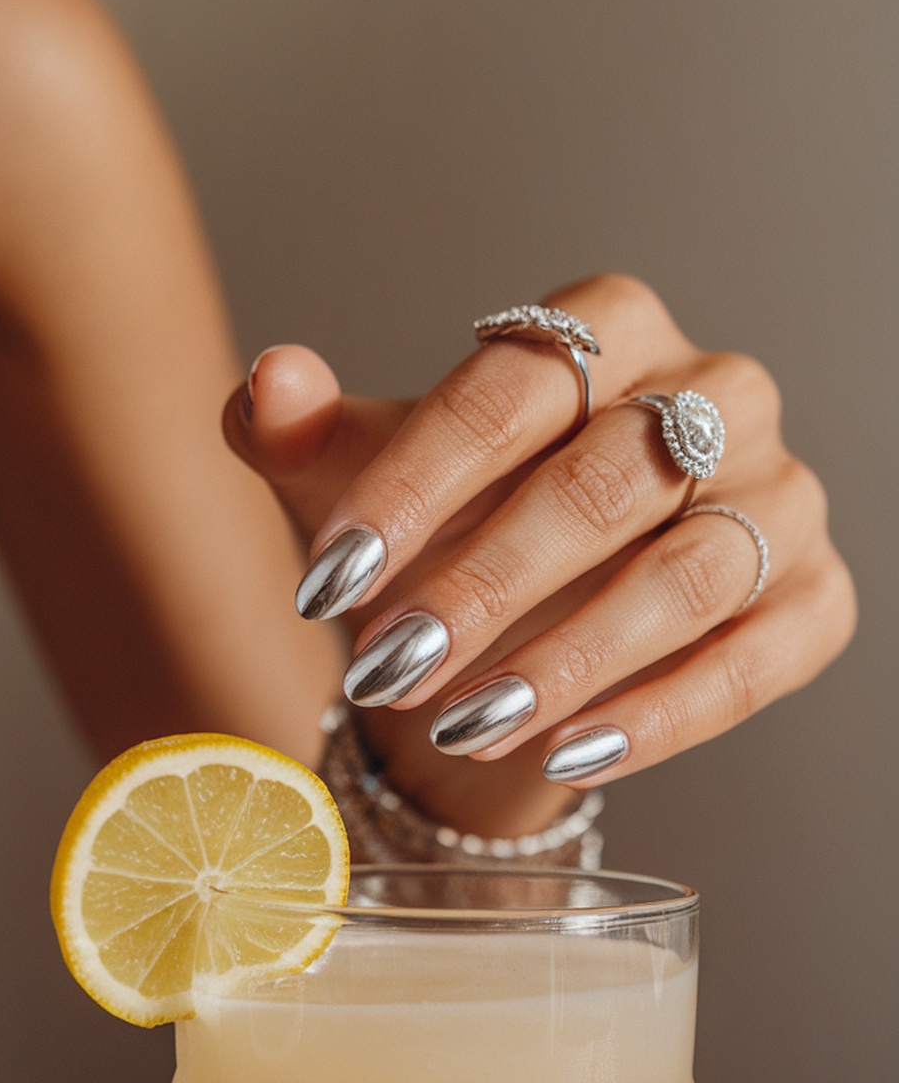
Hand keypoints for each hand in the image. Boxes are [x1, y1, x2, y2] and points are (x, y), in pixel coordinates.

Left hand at [224, 275, 854, 827]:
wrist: (527, 624)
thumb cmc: (447, 528)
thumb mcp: (361, 482)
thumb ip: (302, 431)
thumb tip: (268, 383)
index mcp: (609, 327)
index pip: (512, 391)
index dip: (413, 486)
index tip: (327, 580)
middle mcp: (716, 391)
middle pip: (605, 483)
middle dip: (485, 586)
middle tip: (388, 667)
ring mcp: (780, 494)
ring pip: (688, 575)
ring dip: (568, 659)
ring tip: (464, 722)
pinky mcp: (814, 596)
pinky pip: (756, 660)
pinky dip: (663, 715)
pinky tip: (568, 755)